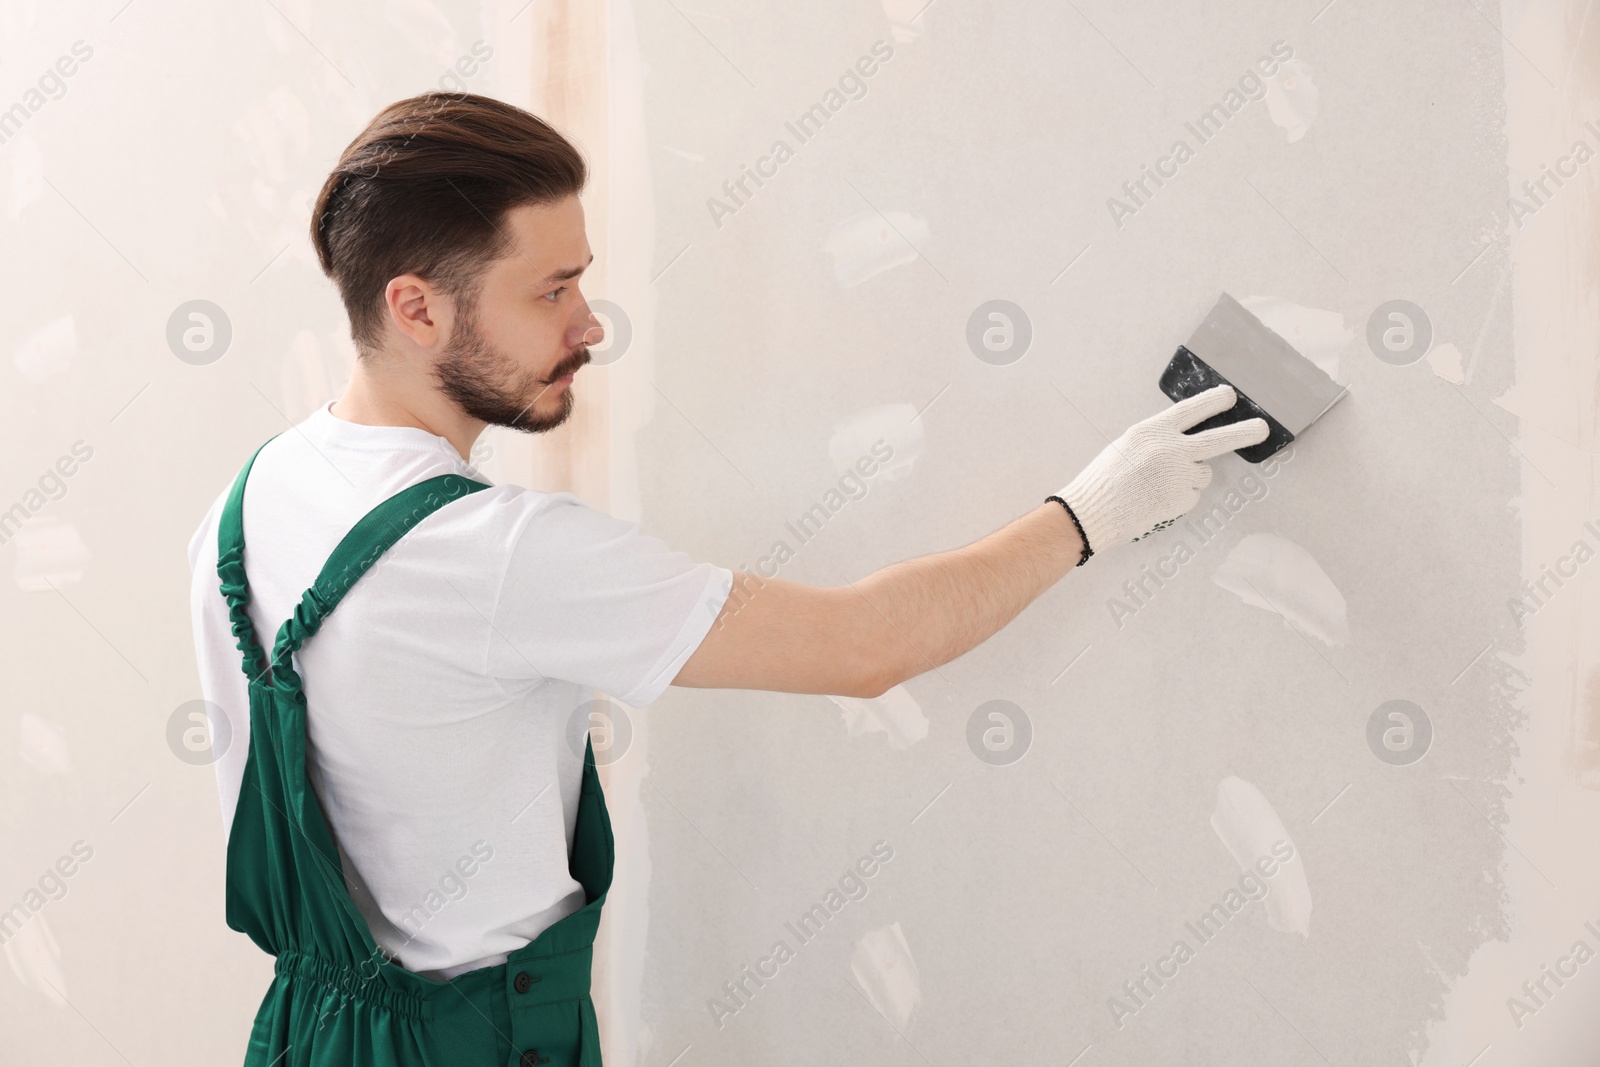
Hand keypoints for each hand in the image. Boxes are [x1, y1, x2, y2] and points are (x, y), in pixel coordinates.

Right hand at [1051, 384, 1268, 559]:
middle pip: (1218, 439)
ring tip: (1158, 485)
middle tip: (1263, 428)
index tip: (1230, 396)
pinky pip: (1192, 494)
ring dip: (1190, 476)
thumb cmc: (1105, 479)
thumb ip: (1158, 439)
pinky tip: (1157, 499)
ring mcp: (1180, 475)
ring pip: (1203, 472)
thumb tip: (1186, 439)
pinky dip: (1180, 497)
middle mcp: (1171, 449)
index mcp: (1153, 431)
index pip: (1192, 410)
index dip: (1214, 401)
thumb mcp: (1129, 445)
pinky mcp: (1183, 499)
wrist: (1093, 512)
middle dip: (1245, 432)